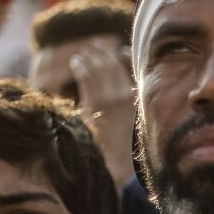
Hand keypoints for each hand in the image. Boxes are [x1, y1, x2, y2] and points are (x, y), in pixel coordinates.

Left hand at [69, 37, 135, 185]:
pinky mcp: (98, 104)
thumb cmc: (122, 143)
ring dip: (89, 56)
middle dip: (100, 52)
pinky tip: (75, 63)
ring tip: (81, 55)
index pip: (132, 65)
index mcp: (139, 98)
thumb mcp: (134, 119)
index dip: (123, 54)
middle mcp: (129, 95)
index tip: (117, 50)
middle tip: (91, 48)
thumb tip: (127, 85)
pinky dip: (81, 65)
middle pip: (113, 62)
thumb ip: (132, 99)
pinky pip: (88, 75)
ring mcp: (114, 99)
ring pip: (100, 66)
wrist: (117, 164)